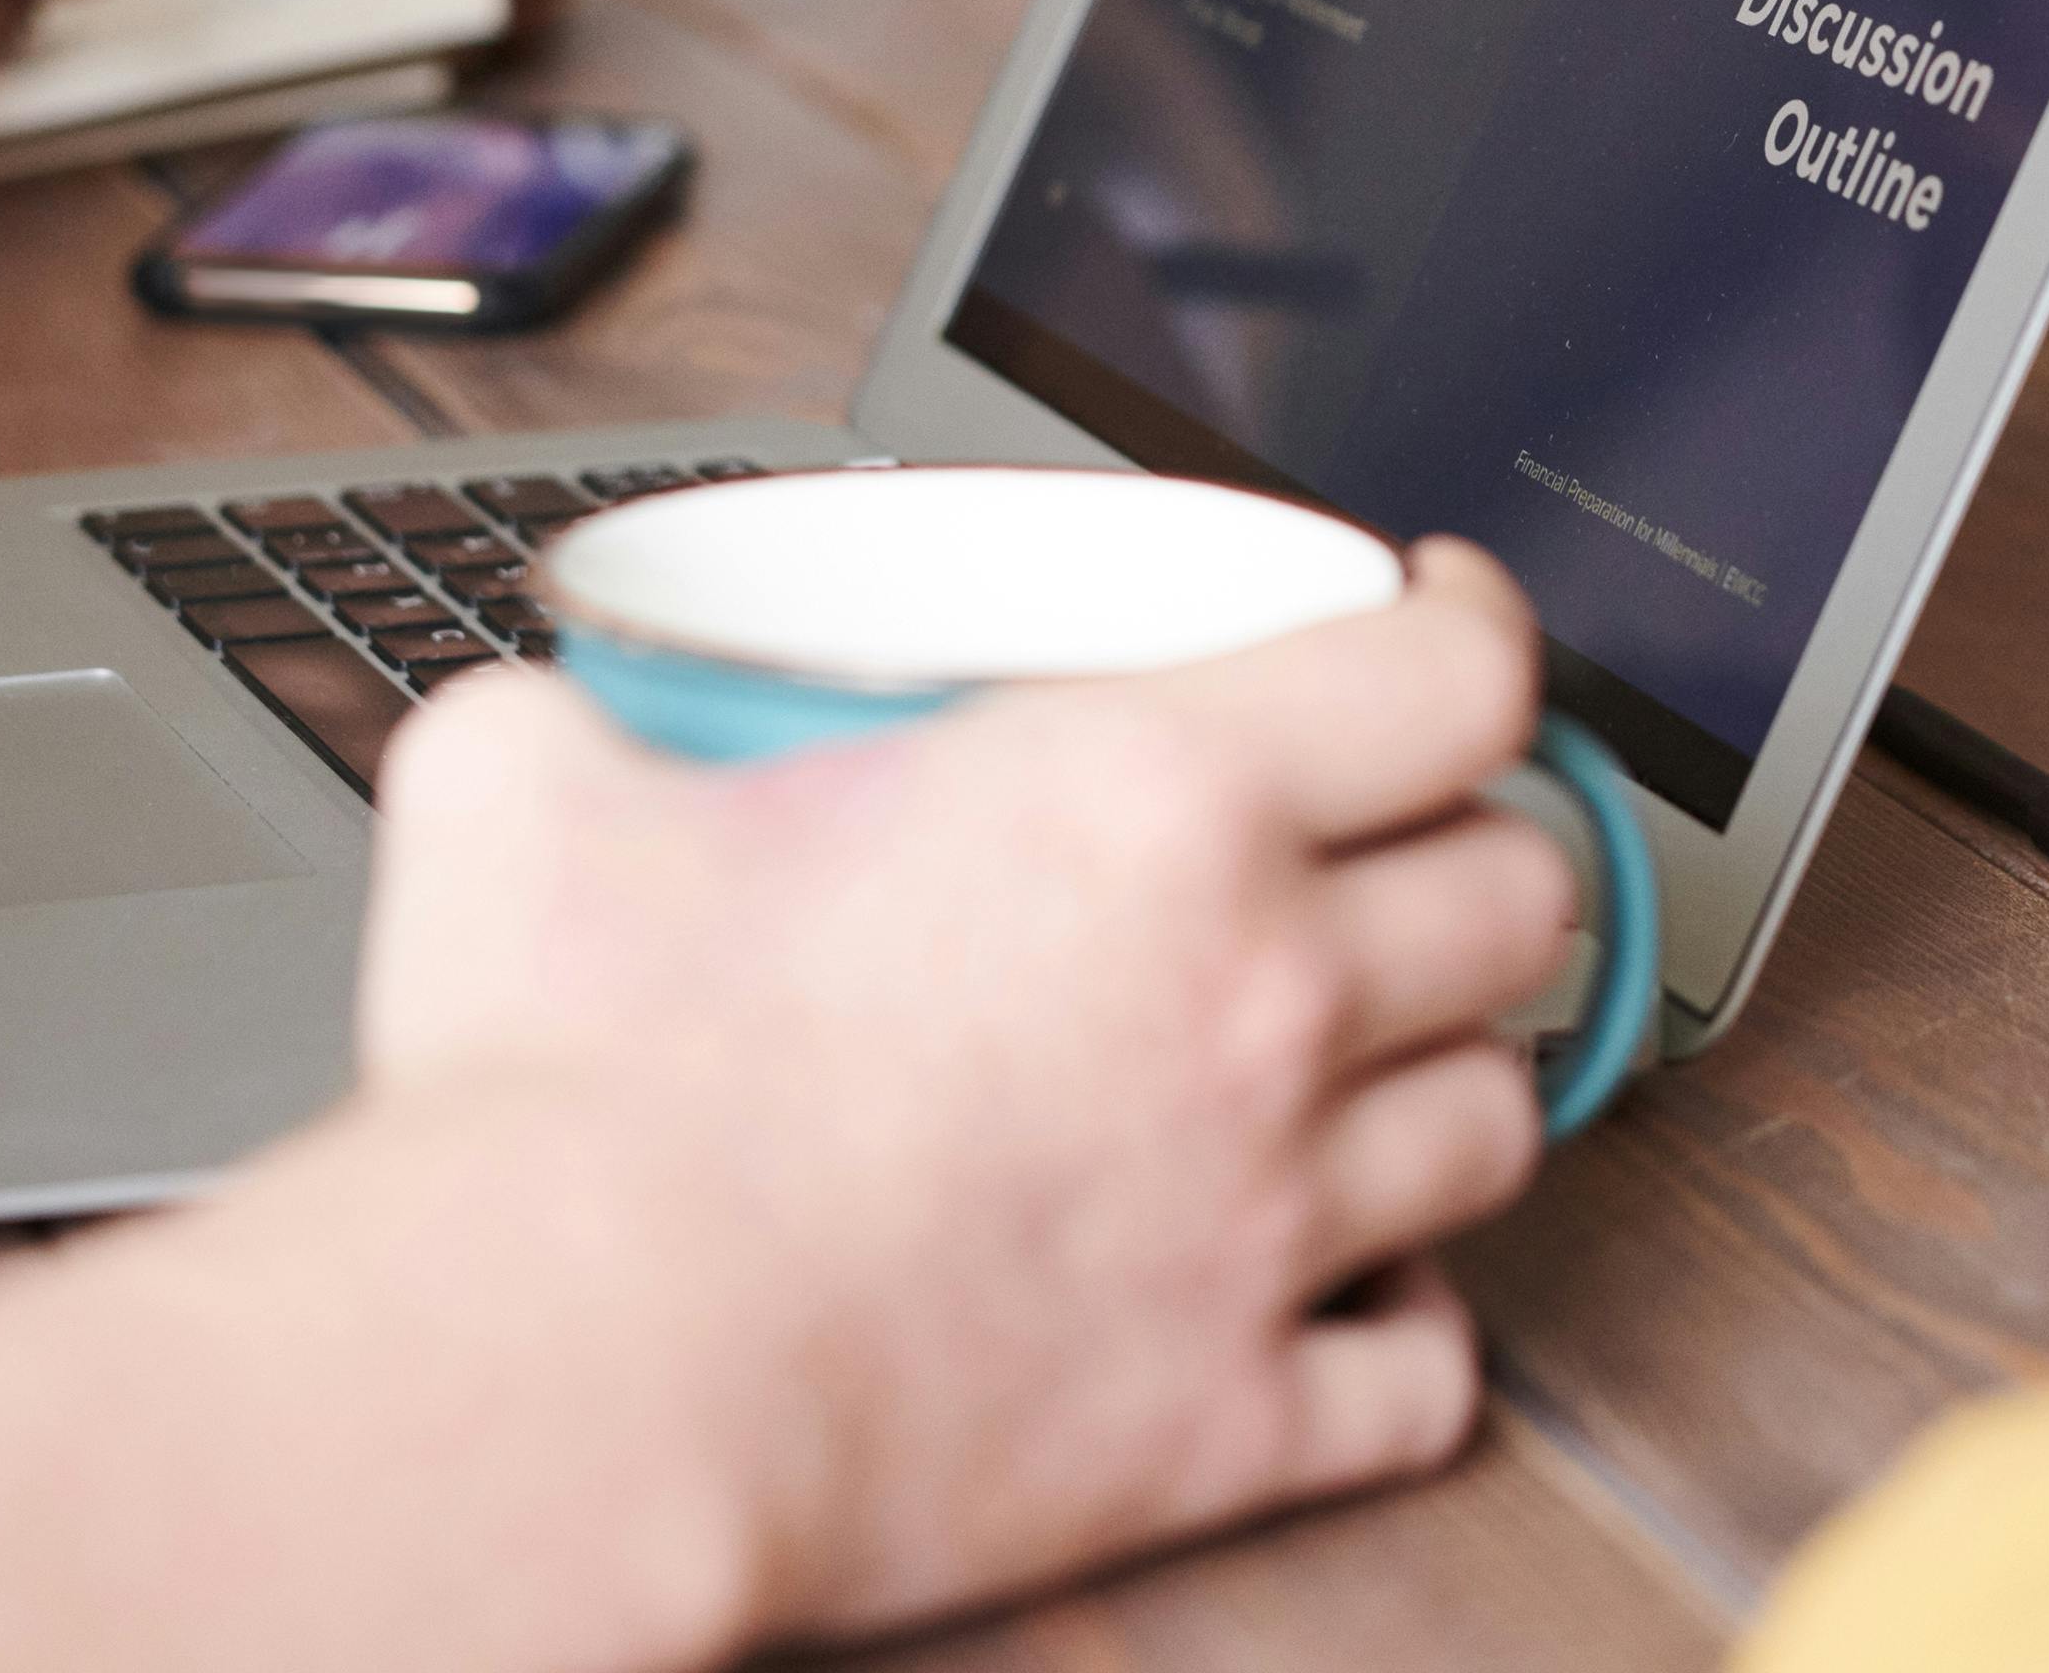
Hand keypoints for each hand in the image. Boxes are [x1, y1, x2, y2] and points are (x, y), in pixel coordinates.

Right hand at [341, 543, 1575, 1647]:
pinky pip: (1428, 1374)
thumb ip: (580, 724)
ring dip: (1450, 1077)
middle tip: (1401, 849)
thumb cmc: (570, 1097)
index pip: (1450, 680)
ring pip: (1499, 1122)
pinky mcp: (1229, 1423)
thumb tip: (549, 732)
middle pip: (1519, 895)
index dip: (1475, 631)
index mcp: (1143, 802)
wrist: (572, 1379)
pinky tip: (1352, 1288)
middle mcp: (1258, 998)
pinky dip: (1409, 1325)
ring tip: (1374, 1063)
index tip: (1445, 625)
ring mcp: (1268, 1221)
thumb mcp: (529, 789)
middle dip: (1478, 854)